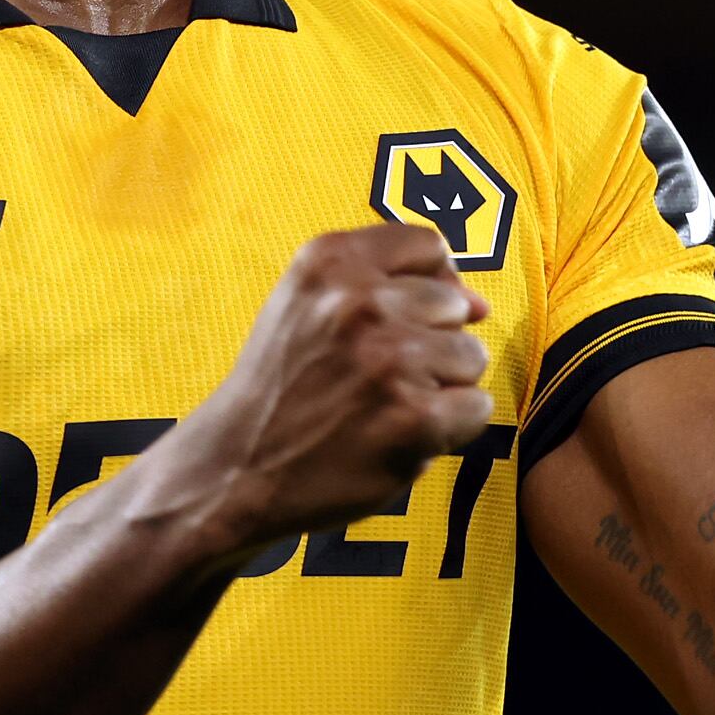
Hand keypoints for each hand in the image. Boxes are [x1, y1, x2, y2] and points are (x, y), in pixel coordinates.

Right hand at [172, 223, 494, 553]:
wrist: (234, 468)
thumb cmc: (280, 387)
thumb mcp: (305, 303)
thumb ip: (387, 285)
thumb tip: (480, 303)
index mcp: (330, 260)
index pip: (427, 246)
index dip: (429, 284)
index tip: (406, 318)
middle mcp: (359, 300)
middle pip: (454, 304)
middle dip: (431, 341)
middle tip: (375, 377)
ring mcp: (389, 358)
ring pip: (470, 356)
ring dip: (440, 387)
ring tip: (384, 407)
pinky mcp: (414, 416)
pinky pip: (476, 408)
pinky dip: (447, 430)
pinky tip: (398, 437)